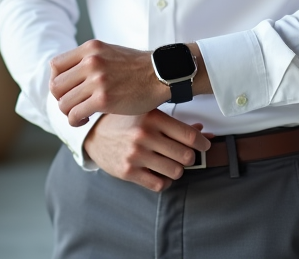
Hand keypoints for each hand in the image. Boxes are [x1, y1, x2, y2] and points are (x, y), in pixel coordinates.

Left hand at [49, 40, 169, 125]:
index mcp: (90, 49)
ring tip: (80, 114)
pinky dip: (75, 121)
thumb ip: (89, 60)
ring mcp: (97, 80)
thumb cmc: (136, 67)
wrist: (161, 75)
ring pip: (63, 103)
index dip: (57, 81)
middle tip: (73, 105)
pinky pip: (75, 114)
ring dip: (68, 113)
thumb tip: (68, 75)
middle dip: (61, 99)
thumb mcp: (109, 52)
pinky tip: (85, 120)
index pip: (55, 66)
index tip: (67, 90)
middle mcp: (90, 62)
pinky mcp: (103, 99)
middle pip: (56, 86)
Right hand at [84, 111, 212, 191]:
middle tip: (184, 154)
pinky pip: (159, 185)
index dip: (203, 143)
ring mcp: (135, 155)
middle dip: (189, 157)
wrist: (94, 134)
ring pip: (175, 172)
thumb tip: (203, 132)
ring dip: (177, 169)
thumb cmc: (126, 122)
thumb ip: (176, 124)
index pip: (189, 136)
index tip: (204, 145)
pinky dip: (164, 182)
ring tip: (170, 163)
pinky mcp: (128, 172)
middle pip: (186, 156)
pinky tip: (159, 173)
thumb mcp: (149, 115)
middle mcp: (144, 135)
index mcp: (152, 117)